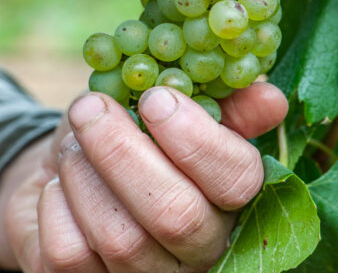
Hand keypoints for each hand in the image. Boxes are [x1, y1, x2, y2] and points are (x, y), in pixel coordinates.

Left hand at [1, 83, 286, 272]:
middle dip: (124, 152)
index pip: (237, 182)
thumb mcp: (175, 108)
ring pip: (119, 236)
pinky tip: (62, 178)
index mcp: (228, 199)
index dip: (198, 140)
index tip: (157, 97)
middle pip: (174, 214)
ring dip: (85, 170)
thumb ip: (223, 103)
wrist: (76, 166)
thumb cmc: (135, 132)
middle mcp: (197, 247)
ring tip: (76, 134)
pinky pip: (68, 251)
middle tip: (92, 107)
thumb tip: (269, 96)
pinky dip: (58, 201)